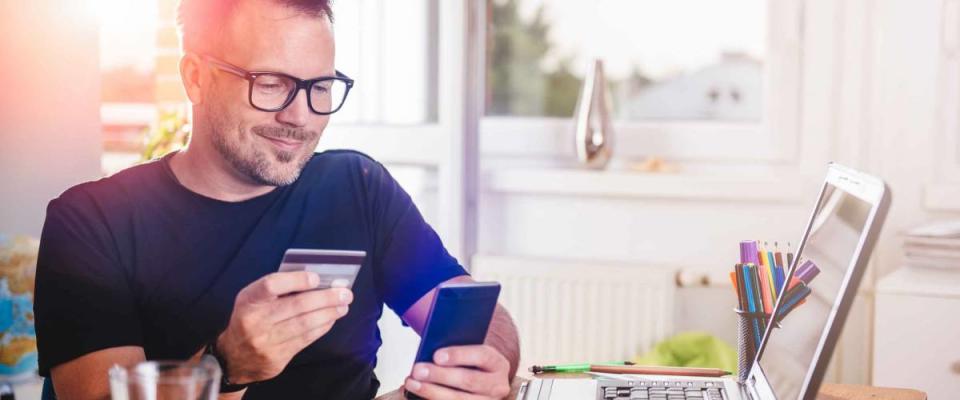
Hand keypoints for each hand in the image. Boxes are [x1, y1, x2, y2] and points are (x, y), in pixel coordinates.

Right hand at [216, 271, 352, 383]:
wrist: (233, 357)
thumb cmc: (251, 319)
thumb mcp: (254, 300)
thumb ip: (279, 290)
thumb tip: (317, 281)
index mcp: (248, 300)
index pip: (271, 285)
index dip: (296, 280)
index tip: (316, 278)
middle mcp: (255, 321)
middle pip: (297, 306)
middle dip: (326, 298)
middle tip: (345, 293)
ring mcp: (265, 342)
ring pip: (305, 324)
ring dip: (329, 314)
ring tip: (343, 306)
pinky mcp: (276, 358)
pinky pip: (305, 340)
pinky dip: (322, 328)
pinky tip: (330, 320)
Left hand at [404, 345, 511, 398]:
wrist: (483, 385)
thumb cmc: (471, 365)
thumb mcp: (470, 354)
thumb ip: (456, 350)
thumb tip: (431, 351)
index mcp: (498, 364)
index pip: (482, 356)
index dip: (459, 355)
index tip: (437, 355)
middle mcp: (498, 386)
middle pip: (469, 381)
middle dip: (441, 375)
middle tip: (418, 370)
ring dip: (432, 392)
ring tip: (412, 383)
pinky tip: (415, 394)